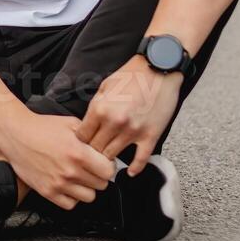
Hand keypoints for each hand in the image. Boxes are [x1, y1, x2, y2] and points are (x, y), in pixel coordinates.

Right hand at [0, 111, 115, 209]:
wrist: (17, 134)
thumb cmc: (42, 128)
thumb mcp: (71, 123)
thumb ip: (91, 136)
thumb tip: (105, 147)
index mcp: (78, 153)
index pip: (108, 171)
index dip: (108, 165)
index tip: (102, 162)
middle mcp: (69, 171)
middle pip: (101, 185)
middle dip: (98, 175)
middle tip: (90, 168)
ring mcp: (58, 184)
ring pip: (89, 197)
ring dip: (87, 187)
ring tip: (80, 177)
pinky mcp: (47, 192)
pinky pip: (70, 204)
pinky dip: (72, 197)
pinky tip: (69, 185)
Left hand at [76, 56, 183, 174]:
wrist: (159, 67)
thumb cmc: (131, 75)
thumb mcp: (106, 86)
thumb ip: (95, 106)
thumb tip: (87, 124)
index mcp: (100, 109)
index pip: (82, 137)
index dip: (80, 143)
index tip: (82, 146)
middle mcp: (114, 122)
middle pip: (95, 150)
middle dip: (91, 154)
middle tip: (92, 157)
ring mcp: (133, 131)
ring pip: (113, 157)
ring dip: (109, 161)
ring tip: (107, 164)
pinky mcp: (150, 135)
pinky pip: (140, 160)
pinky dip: (134, 169)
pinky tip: (130, 172)